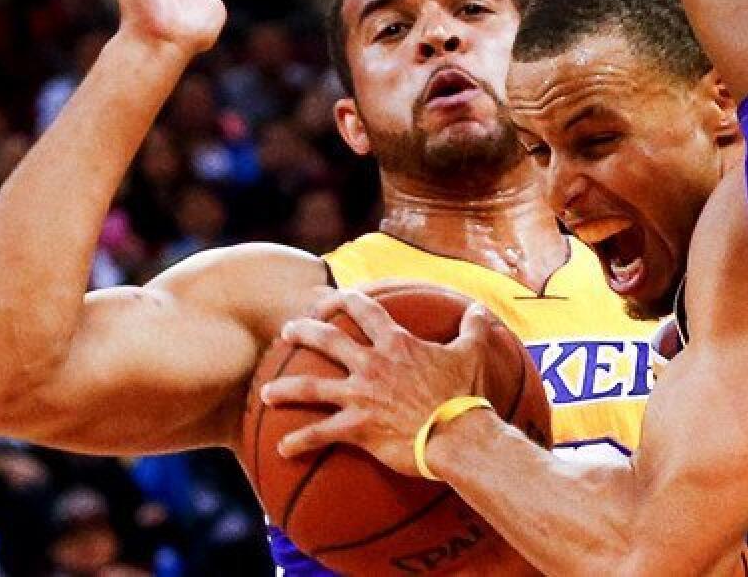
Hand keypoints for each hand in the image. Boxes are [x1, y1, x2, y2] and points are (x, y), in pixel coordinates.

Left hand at [260, 289, 492, 475]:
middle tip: (286, 331)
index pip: (365, 311)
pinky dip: (300, 441)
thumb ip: (473, 328)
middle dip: (302, 332)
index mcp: (396, 343)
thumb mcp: (472, 354)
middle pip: (327, 340)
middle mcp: (372, 364)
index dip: (345, 300)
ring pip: (311, 387)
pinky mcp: (357, 427)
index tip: (331, 299)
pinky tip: (283, 448)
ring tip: (266, 392)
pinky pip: (320, 433)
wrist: (457, 435)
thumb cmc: (465, 395)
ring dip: (285, 388)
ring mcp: (360, 395)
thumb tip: (481, 309)